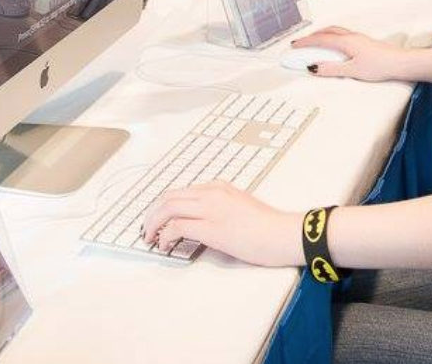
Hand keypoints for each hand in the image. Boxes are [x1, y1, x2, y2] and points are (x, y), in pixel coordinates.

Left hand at [142, 182, 303, 266]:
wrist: (284, 233)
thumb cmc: (269, 227)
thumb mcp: (241, 208)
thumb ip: (221, 209)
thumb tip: (203, 224)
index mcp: (219, 187)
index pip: (181, 191)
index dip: (163, 206)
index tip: (158, 219)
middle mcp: (212, 193)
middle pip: (168, 196)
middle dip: (152, 213)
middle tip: (147, 230)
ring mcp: (211, 208)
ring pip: (168, 208)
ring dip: (153, 223)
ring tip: (150, 238)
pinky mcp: (211, 226)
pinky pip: (176, 226)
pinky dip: (165, 235)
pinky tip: (164, 244)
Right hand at [292, 26, 408, 81]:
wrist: (400, 63)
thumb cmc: (381, 65)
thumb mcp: (352, 70)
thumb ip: (332, 69)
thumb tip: (315, 68)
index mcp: (346, 41)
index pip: (320, 40)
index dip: (305, 43)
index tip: (294, 46)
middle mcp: (351, 36)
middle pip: (326, 32)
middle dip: (312, 37)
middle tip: (301, 44)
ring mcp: (357, 38)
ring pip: (335, 32)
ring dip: (322, 36)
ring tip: (314, 44)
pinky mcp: (363, 42)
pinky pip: (341, 36)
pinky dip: (331, 38)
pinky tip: (333, 47)